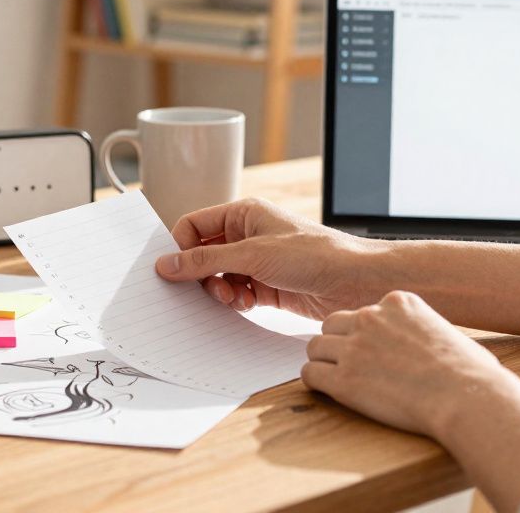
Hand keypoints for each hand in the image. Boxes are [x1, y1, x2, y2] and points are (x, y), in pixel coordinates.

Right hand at [154, 198, 394, 319]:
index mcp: (243, 214)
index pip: (194, 226)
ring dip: (219, 291)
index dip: (181, 247)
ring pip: (218, 278)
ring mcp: (257, 262)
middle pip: (203, 255)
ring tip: (233, 297)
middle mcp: (248, 236)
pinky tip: (247, 304)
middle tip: (209, 289)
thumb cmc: (313, 254)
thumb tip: (165, 265)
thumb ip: (205, 261)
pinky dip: (235, 302)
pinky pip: (236, 295)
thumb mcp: (252, 254)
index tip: (174, 271)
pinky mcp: (267, 287)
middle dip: (201, 275)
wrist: (354, 282)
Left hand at [302, 290, 509, 438]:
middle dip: (337, 343)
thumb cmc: (468, 372)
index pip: (361, 311)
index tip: (373, 351)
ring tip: (339, 379)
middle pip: (332, 324)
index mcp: (397, 302)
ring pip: (315, 346)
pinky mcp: (344, 379)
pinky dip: (316, 382)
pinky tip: (328, 390)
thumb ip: (419, 327)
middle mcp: (371, 317)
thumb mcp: (444, 330)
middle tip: (350, 365)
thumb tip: (419, 342)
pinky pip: (310, 373)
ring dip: (324, 362)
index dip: (362, 333)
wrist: (466, 397)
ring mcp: (355, 347)